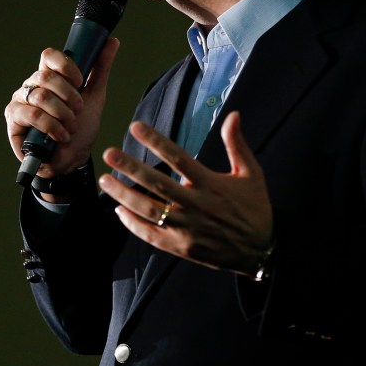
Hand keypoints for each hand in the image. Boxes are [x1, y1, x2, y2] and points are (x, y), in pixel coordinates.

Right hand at [4, 38, 119, 177]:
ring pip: (40, 95)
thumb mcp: (95, 96)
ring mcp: (20, 101)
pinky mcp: (13, 120)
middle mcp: (31, 85)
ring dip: (62, 113)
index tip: (80, 81)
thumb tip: (112, 41)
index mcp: (49, 77)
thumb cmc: (81, 127)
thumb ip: (101, 69)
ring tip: (71, 127)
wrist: (73, 159)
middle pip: (45, 75)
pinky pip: (32, 115)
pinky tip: (60, 136)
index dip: (65, 65)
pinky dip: (51, 126)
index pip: (49, 56)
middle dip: (68, 95)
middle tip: (79, 110)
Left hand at [99, 111, 272, 274]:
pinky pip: (151, 236)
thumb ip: (237, 144)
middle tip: (110, 153)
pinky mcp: (181, 248)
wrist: (260, 251)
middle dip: (130, 168)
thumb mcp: (251, 173)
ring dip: (124, 195)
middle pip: (158, 184)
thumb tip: (233, 114)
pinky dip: (133, 224)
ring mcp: (187, 229)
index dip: (156, 142)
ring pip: (149, 211)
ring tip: (105, 180)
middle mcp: (197, 206)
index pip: (179, 159)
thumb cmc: (254, 208)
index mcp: (212, 185)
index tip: (136, 127)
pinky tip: (119, 210)